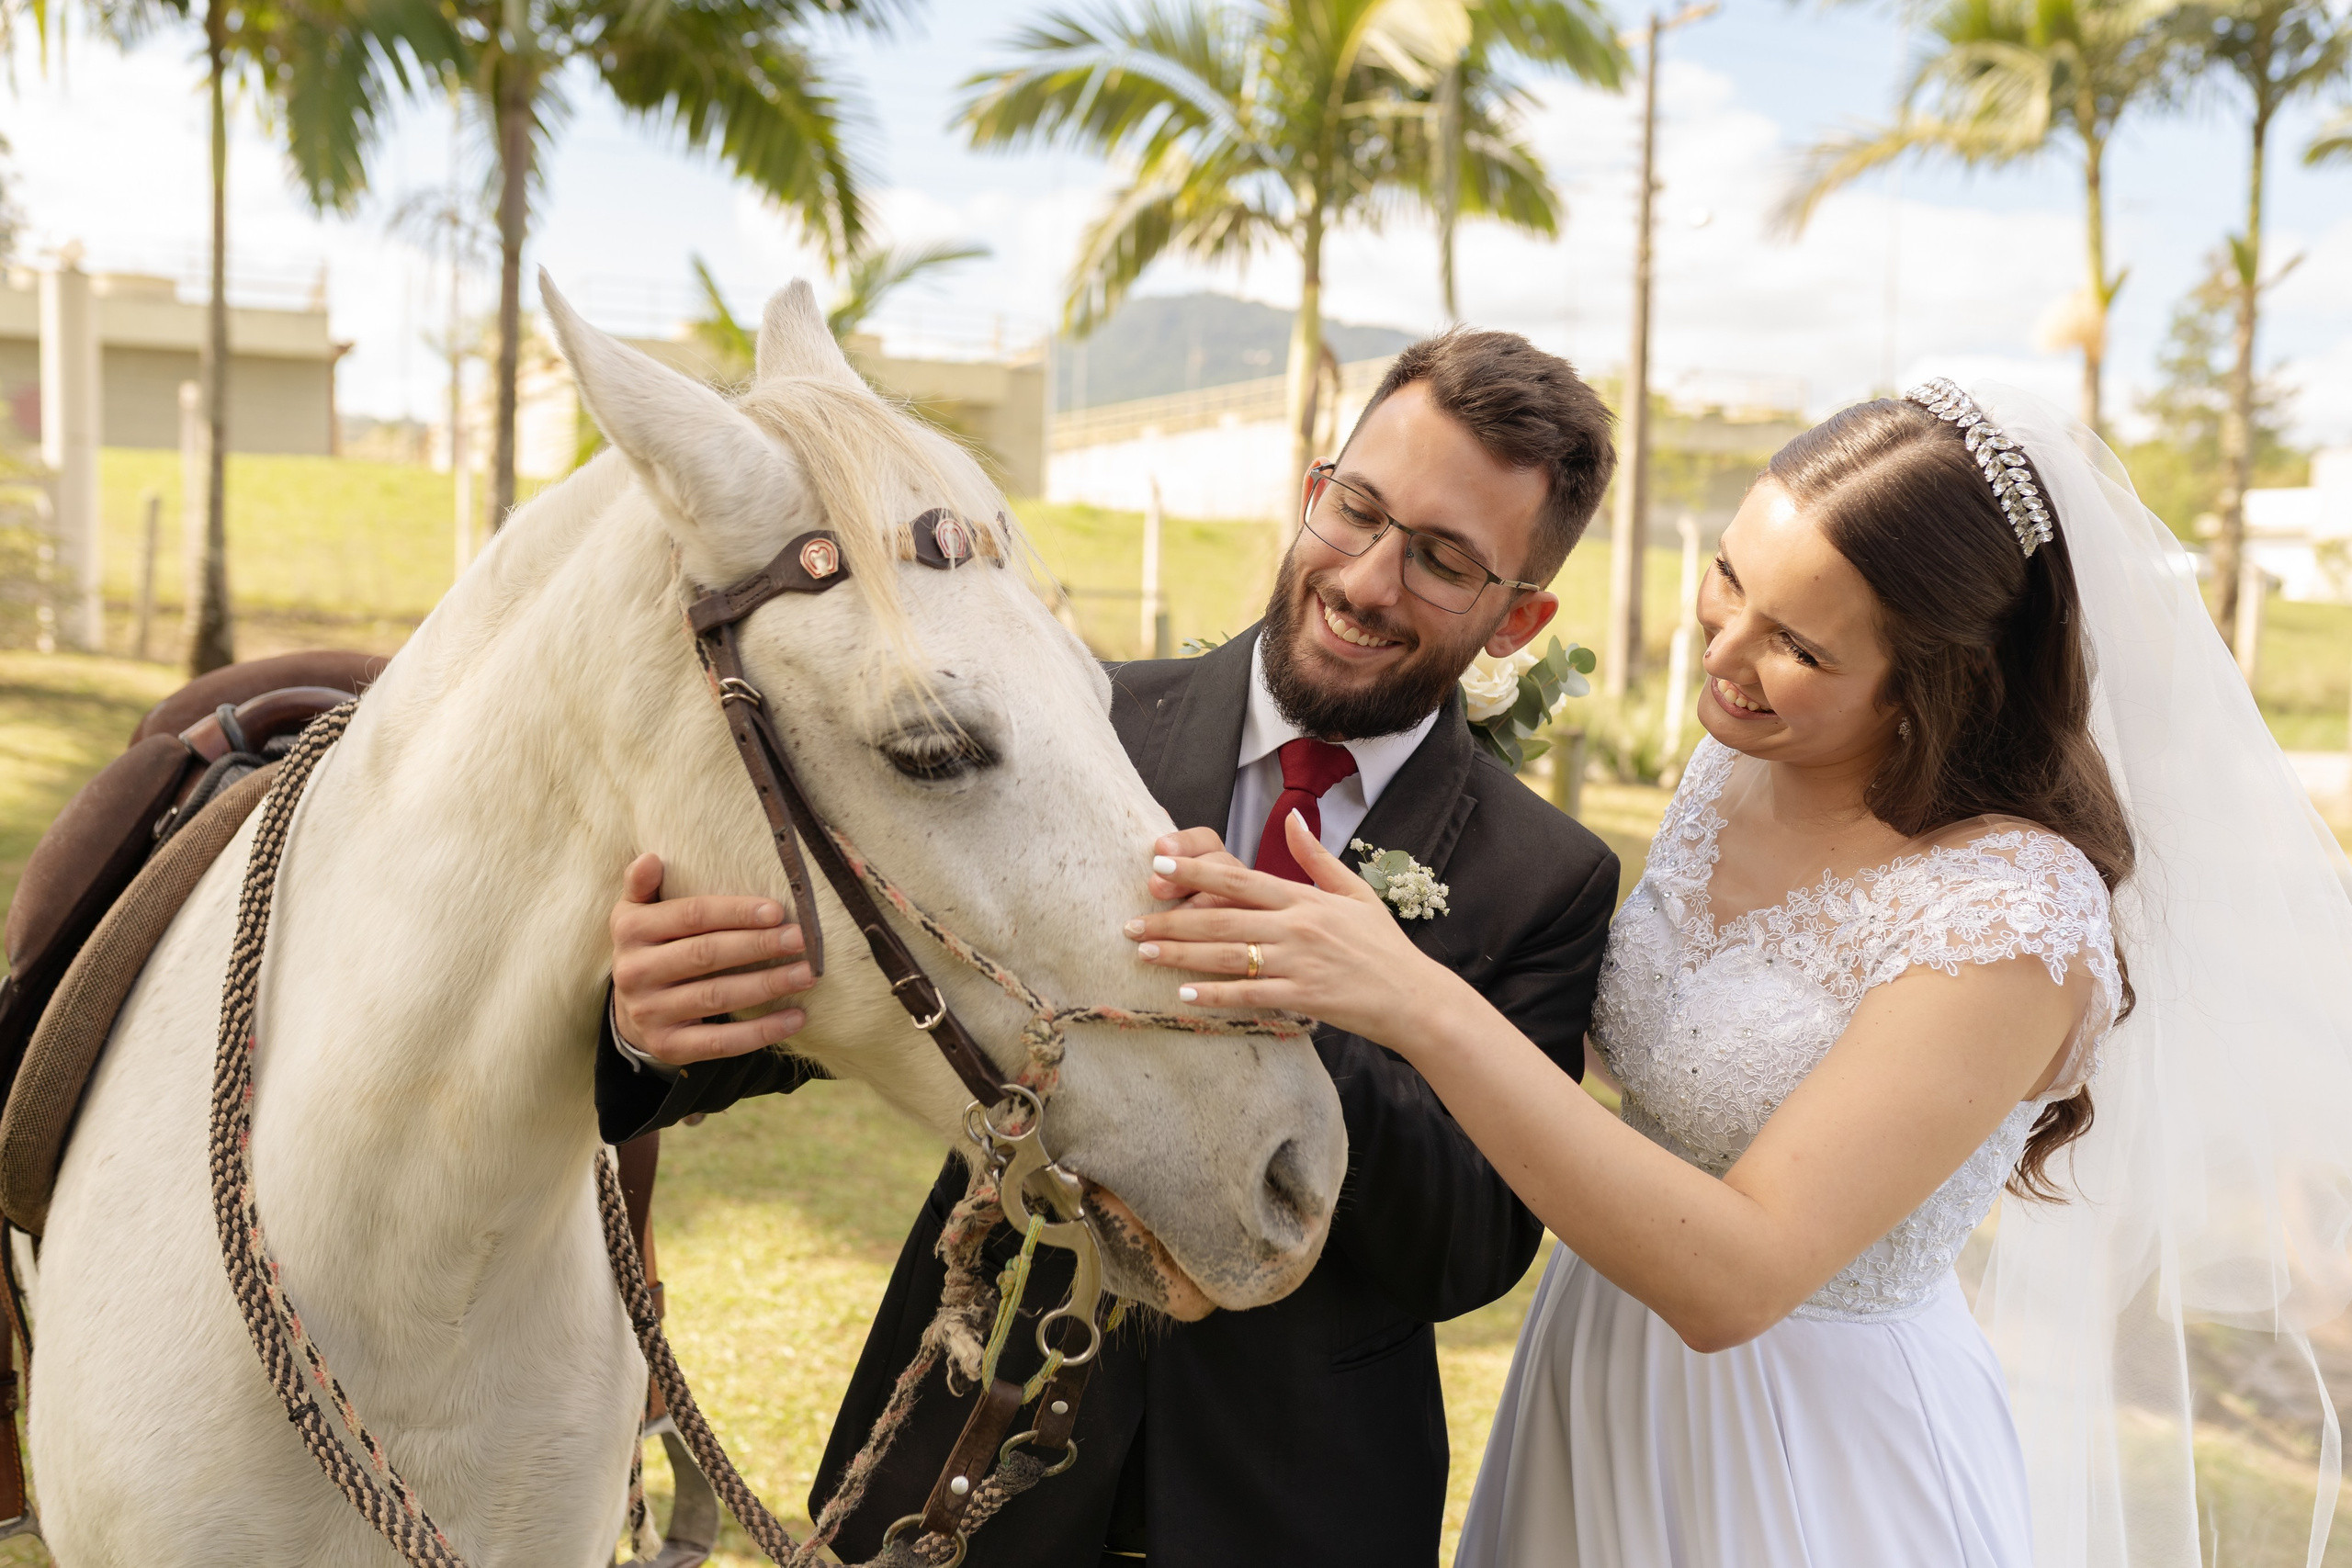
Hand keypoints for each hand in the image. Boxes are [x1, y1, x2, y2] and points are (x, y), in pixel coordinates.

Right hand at [610, 852, 813, 1065]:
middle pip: (706, 955)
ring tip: (806, 975)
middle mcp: (635, 972)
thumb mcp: (636, 913)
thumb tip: (650, 857)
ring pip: (717, 997)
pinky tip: (795, 1018)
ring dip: (767, 986)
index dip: (735, 912)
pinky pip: (721, 1042)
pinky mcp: (669, 1046)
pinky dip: (761, 1031)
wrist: (631, 1013)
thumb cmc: (650, 948)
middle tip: (800, 939)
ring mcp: (650, 1013)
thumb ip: (643, 885)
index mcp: (631, 930)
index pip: (691, 916)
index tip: (777, 911)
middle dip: (758, 946)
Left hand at [1125, 811, 1455, 1047]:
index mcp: (1305, 898)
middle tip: (1130, 921)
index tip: (1158, 865)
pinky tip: (1185, 993)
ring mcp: (1299, 962)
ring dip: (1182, 954)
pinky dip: (1216, 994)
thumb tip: (1293, 818)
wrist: (1414, 997)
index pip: (1240, 879)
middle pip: (1222, 917)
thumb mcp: (1355, 892)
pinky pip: (1250, 995)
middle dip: (1171, 918)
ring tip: (1144, 951)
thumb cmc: (1383, 945)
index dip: (1196, 871)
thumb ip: (1317, 857)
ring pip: (1228, 955)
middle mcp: (1297, 926)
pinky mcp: (1304, 997)